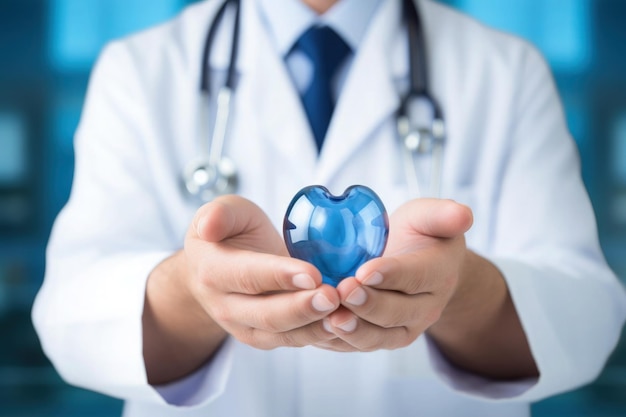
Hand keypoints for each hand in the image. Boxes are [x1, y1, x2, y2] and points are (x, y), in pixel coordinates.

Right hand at [184, 195, 340, 349]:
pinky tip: (341, 322)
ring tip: (343, 314)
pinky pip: (292, 340)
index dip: (279, 276)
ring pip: (281, 334)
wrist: (217, 266)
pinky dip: (317, 334)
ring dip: (313, 326)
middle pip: (266, 314)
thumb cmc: (227, 233)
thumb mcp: (223, 212)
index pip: (247, 276)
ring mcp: (243, 326)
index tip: (312, 273)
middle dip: (302, 308)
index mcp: (212, 270)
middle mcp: (224, 305)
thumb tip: (210, 225)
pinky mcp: (263, 337)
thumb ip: (220, 214)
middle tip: (334, 297)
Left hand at [316, 199, 471, 351]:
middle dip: (368, 304)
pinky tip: (320, 330)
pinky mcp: (382, 339)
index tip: (365, 270)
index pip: (416, 276)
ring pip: (380, 336)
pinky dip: (340, 342)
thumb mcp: (429, 218)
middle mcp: (425, 307)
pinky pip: (361, 345)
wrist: (417, 265)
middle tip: (342, 291)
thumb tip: (463, 214)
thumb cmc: (419, 236)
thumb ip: (443, 214)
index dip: (391, 275)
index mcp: (438, 272)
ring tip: (331, 319)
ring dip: (354, 330)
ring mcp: (404, 327)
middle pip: (396, 312)